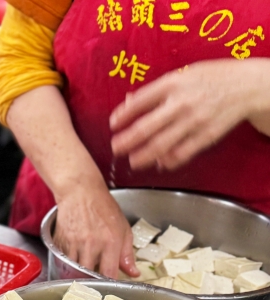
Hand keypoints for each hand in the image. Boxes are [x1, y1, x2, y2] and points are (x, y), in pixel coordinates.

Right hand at [54, 183, 136, 279]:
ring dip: (79, 274)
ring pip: (73, 271)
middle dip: (92, 282)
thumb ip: (127, 253)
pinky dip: (68, 263)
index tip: (111, 286)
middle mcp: (91, 244)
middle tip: (95, 282)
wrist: (80, 192)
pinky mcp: (60, 242)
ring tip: (84, 271)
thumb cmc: (103, 208)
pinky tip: (74, 258)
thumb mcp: (123, 228)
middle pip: (88, 276)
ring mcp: (73, 244)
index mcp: (110, 242)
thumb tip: (133, 273)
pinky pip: (63, 261)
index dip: (110, 284)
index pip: (109, 274)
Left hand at [110, 59, 269, 170]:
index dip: (123, 115)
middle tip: (115, 148)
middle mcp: (181, 102)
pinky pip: (183, 152)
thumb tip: (128, 101)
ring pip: (162, 144)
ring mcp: (194, 120)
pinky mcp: (207, 135)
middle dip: (127, 141)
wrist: (249, 85)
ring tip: (133, 161)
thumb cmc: (212, 78)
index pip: (140, 101)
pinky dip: (169, 160)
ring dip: (144, 155)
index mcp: (173, 83)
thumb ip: (155, 90)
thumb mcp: (183, 74)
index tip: (113, 124)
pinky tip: (160, 163)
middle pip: (146, 127)